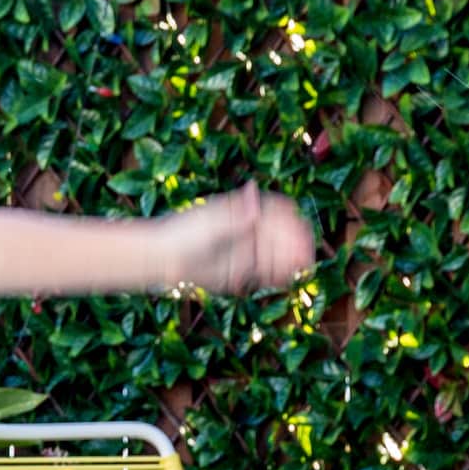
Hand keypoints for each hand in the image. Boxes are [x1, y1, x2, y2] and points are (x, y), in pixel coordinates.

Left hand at [192, 184, 318, 294]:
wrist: (162, 259)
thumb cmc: (181, 234)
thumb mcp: (209, 220)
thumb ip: (235, 213)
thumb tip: (254, 192)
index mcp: (242, 210)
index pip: (274, 210)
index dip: (289, 218)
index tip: (300, 226)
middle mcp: (246, 229)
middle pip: (278, 233)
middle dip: (293, 242)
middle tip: (306, 252)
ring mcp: (245, 249)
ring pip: (275, 253)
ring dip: (289, 259)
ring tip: (302, 267)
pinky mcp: (241, 270)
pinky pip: (265, 271)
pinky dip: (278, 273)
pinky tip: (288, 277)